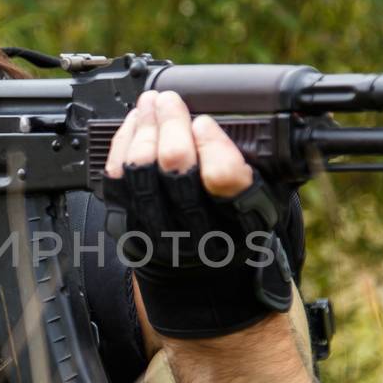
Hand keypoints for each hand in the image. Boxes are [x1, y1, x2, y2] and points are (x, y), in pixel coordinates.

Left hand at [102, 91, 294, 338]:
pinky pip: (114, 181)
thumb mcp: (267, 202)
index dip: (212, 143)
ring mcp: (157, 233)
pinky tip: (133, 125)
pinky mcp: (127, 229)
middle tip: (171, 100)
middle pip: (174, 167)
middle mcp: (198, 233)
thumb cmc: (239, 229)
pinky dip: (122, 145)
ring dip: (144, 129)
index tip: (206, 122)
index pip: (223, 178)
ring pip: (139, 171)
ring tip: (150, 104)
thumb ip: (265, 166)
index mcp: (242, 223)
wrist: (206, 281)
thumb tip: (256, 119)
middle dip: (170, 123)